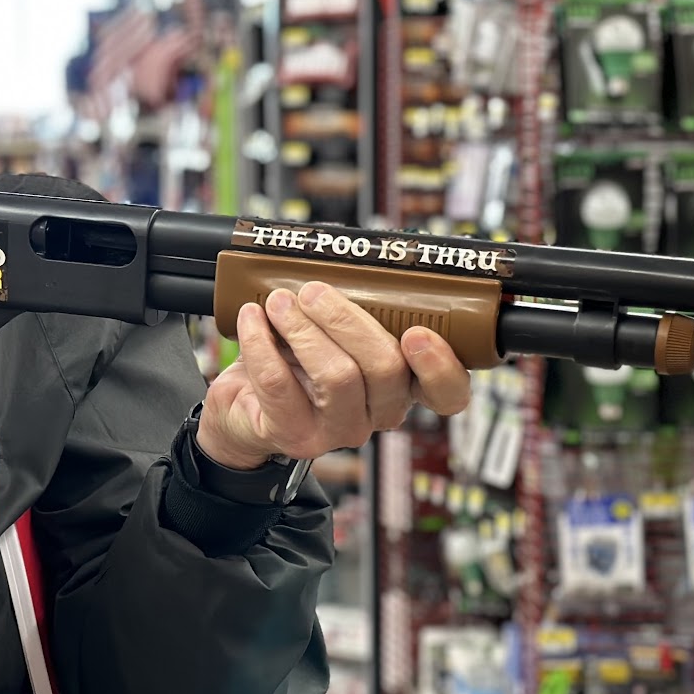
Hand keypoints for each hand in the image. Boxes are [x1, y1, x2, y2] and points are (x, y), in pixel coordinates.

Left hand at [197, 281, 472, 470]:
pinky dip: (261, 342)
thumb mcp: (335, 335)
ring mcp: (339, 430)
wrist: (246, 409)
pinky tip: (252, 317)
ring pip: (336, 377)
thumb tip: (348, 258)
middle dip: (346, 320)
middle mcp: (379, 413)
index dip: (441, 366)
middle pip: (385, 369)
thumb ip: (356, 308)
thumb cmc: (297, 362)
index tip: (417, 332)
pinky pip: (279, 384)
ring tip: (279, 301)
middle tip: (313, 292)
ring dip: (303, 329)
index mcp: (402, 386)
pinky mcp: (295, 435)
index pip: (447, 394)